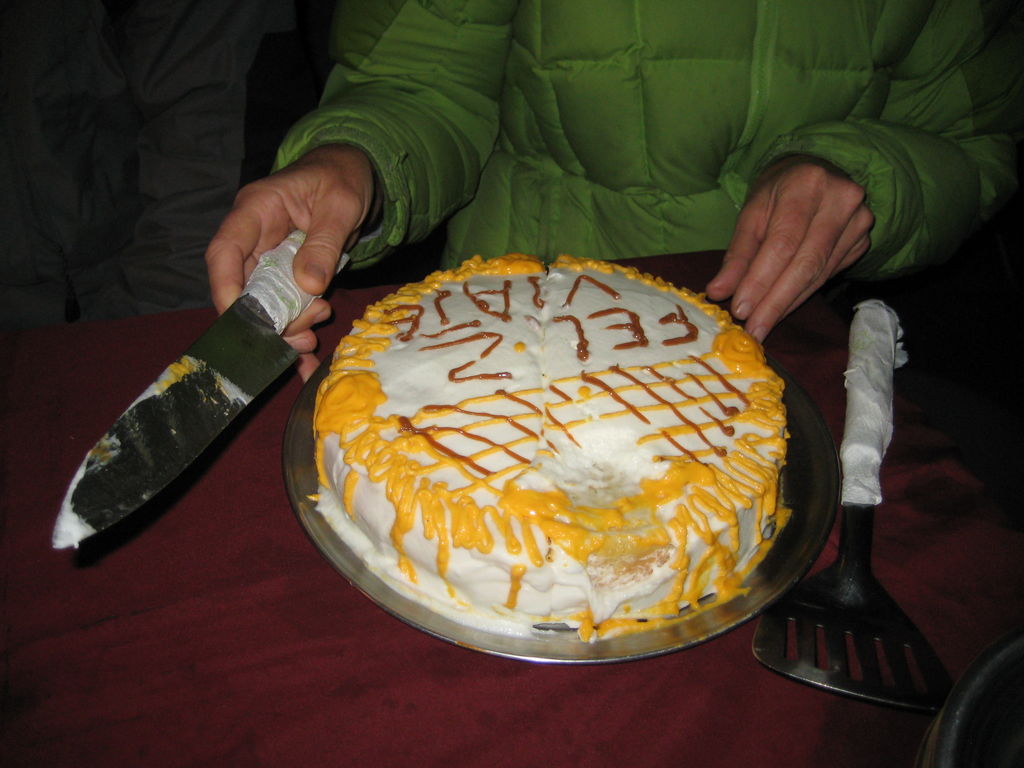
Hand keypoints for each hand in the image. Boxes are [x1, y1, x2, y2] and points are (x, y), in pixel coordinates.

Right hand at [205, 143, 377, 379]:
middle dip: (266, 319)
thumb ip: (325, 243)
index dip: (225, 289)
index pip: (224, 252)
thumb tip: (308, 286)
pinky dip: (295, 331)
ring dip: (284, 328)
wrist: (355, 173)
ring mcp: (269, 257)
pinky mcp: (287, 273)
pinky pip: (284, 306)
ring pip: (263, 303)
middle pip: (242, 286)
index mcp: (256, 209)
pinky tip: (306, 358)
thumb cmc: (343, 177)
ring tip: (311, 339)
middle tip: (301, 334)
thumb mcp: (341, 205)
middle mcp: (254, 236)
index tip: (241, 321)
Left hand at [706, 155, 872, 340]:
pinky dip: (802, 295)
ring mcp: (859, 221)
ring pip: (819, 274)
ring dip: (788, 303)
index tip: (741, 309)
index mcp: (808, 183)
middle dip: (776, 301)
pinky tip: (783, 309)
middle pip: (806, 263)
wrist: (815, 173)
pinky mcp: (862, 240)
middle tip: (753, 330)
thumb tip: (718, 292)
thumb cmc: (777, 192)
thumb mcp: (751, 213)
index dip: (761, 279)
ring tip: (762, 325)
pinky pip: (828, 276)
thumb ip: (737, 254)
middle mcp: (842, 199)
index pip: (783, 242)